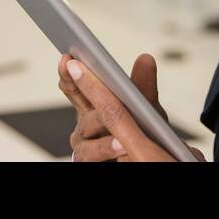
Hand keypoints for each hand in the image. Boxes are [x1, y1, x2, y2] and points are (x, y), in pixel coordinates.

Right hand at [57, 52, 204, 161]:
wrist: (150, 158)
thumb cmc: (143, 133)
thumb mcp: (145, 107)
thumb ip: (143, 85)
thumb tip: (146, 58)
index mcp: (94, 104)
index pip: (77, 85)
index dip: (70, 72)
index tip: (69, 58)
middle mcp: (86, 122)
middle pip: (76, 102)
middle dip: (77, 84)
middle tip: (78, 69)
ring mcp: (85, 142)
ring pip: (85, 129)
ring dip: (101, 122)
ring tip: (116, 117)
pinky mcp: (88, 160)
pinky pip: (90, 154)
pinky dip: (106, 148)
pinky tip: (121, 144)